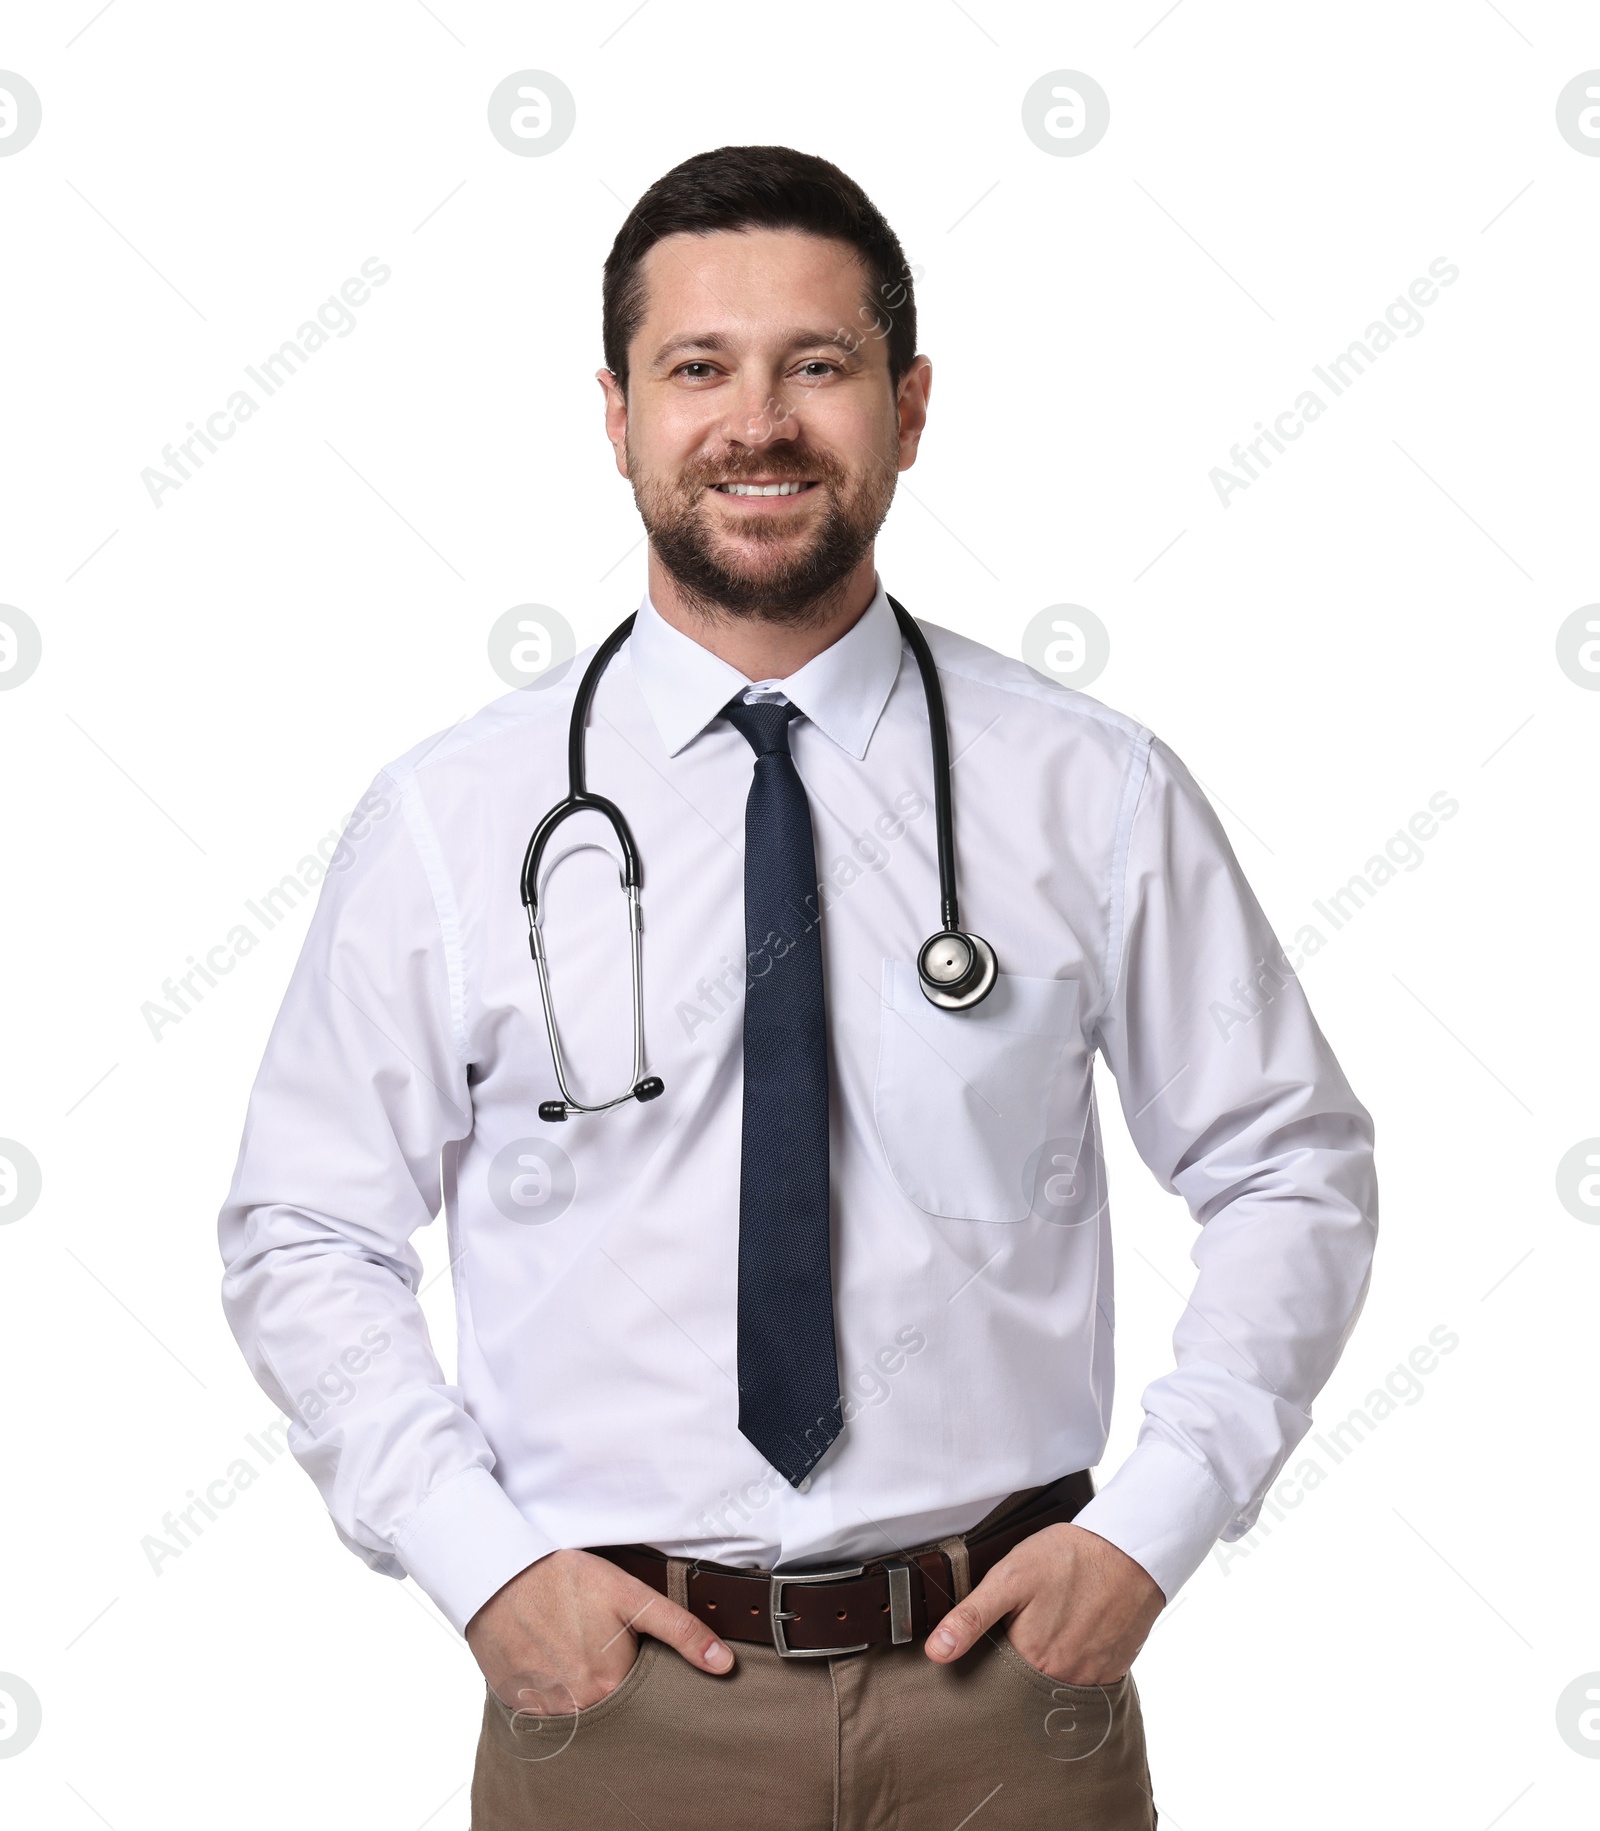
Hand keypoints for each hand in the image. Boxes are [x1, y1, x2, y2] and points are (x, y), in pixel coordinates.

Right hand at [464, 1548, 733, 1713]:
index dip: (639, 1670)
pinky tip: (547, 1652)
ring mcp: (540, 1709)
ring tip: (570, 1642)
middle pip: (607, 1704)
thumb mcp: (631, 1595)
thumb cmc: (566, 1580)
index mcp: (608, 1688)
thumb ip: (680, 1631)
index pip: (641, 1698)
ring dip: (577, 1683)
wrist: (498, 1574)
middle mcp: (574, 1710)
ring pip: (574, 1707)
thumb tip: (724, 1665)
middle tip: (595, 1640)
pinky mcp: (514, 1702)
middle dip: (608, 1679)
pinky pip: (542, 1704)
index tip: (629, 1649)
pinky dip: (549, 1684)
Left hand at [924, 1522, 1164, 1684]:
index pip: (998, 1675)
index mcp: (1031, 1658)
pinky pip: (1088, 1675)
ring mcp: (1092, 1676)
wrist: (1129, 1550)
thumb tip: (936, 1654)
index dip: (993, 1654)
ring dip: (1053, 1657)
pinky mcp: (1115, 1669)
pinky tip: (1079, 1628)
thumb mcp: (1009, 1577)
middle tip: (1032, 1619)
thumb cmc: (1068, 1558)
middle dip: (1023, 1657)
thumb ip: (971, 1617)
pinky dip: (1080, 1656)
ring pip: (1059, 1678)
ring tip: (1056, 1620)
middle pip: (1029, 1680)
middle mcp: (1063, 1677)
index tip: (998, 1632)